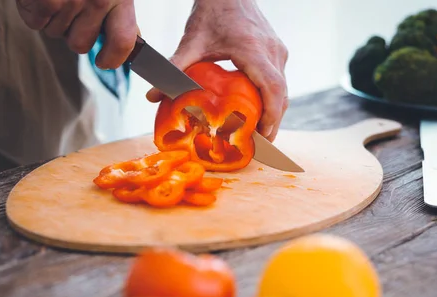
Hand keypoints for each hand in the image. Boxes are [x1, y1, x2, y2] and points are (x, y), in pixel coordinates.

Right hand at [16, 0, 137, 68]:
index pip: (123, 42)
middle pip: (80, 44)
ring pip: (56, 34)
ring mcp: (71, 0)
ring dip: (52, 18)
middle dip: (71, 32)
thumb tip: (133, 40)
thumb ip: (121, 12)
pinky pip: (35, 23)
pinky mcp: (47, 0)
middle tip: (68, 9)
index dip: (112, 58)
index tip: (104, 61)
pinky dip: (32, 10)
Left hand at [146, 0, 288, 141]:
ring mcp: (278, 51)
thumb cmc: (211, 12)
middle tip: (261, 144)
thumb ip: (174, 68)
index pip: (272, 88)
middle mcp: (272, 51)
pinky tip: (259, 112)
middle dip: (273, 122)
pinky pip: (279, 80)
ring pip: (283, 89)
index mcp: (254, 50)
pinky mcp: (276, 51)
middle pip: (282, 94)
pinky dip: (272, 99)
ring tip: (260, 133)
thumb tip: (153, 96)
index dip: (271, 115)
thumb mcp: (192, 41)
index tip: (263, 135)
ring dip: (274, 112)